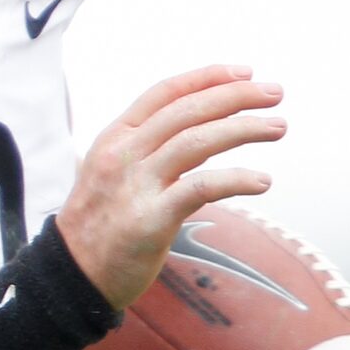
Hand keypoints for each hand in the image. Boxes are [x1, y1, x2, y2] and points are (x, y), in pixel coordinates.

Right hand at [54, 66, 286, 309]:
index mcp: (114, 138)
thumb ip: (146, 149)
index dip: (207, 78)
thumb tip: (199, 130)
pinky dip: (236, 179)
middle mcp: (123, 155)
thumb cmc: (100, 224)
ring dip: (244, 129)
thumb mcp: (110, 172)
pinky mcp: (150, 220)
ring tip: (277, 127)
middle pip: (187, 111)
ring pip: (197, 141)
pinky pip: (201, 188)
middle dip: (236, 97)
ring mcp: (135, 186)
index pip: (164, 93)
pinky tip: (262, 180)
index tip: (245, 73)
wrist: (72, 276)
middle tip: (275, 93)